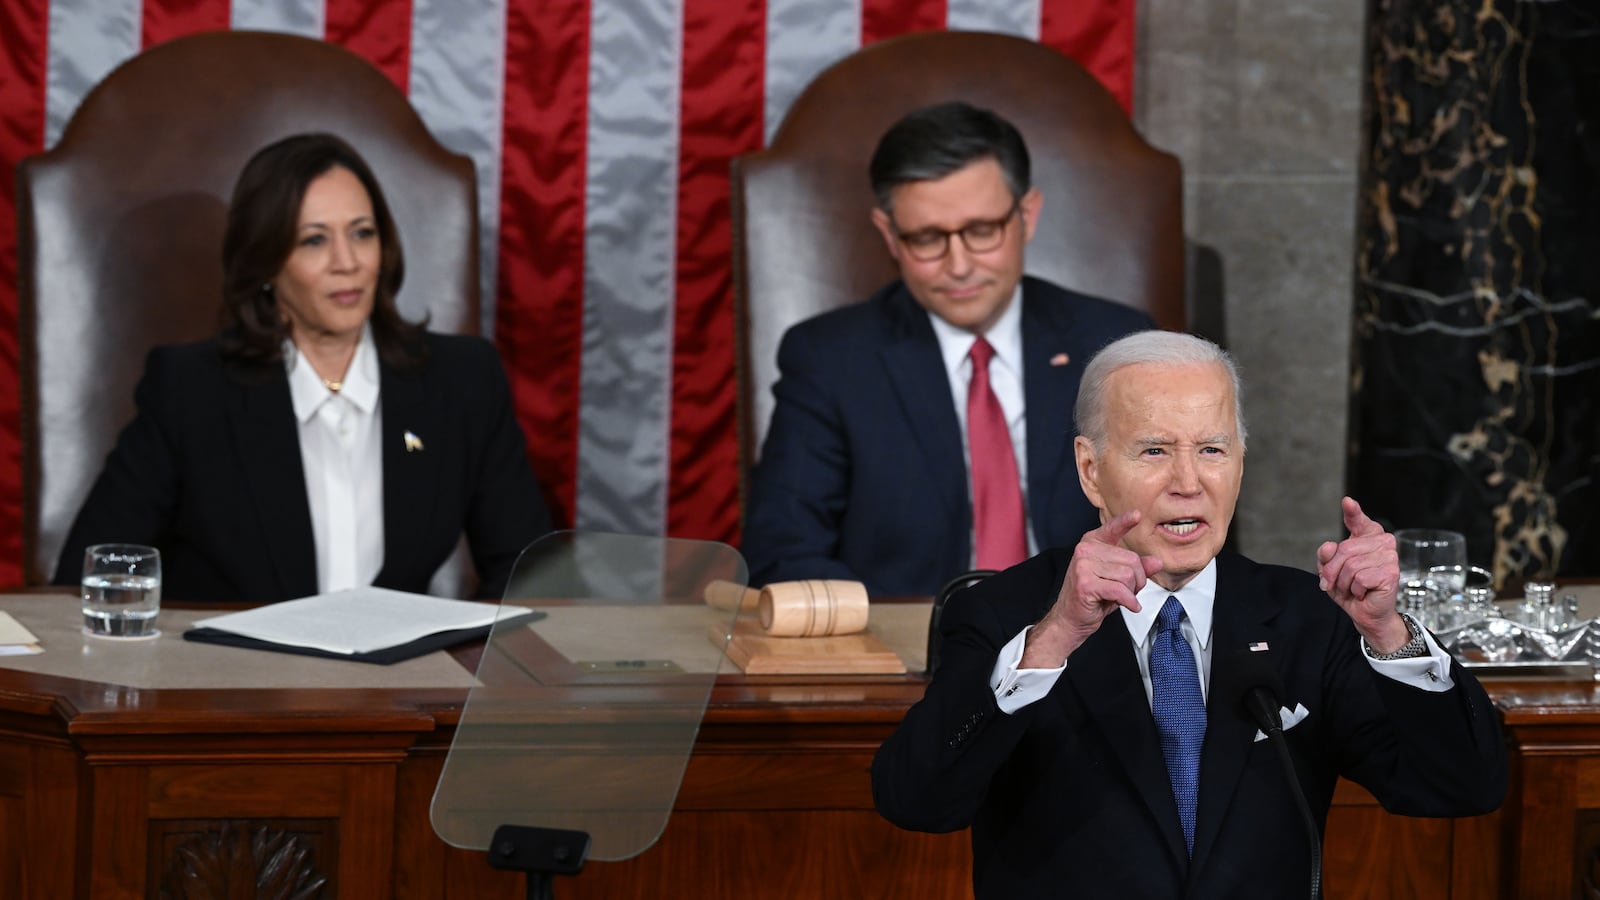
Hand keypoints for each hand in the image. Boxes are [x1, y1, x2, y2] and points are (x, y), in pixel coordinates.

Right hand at [1022, 511, 1163, 667]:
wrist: (1070, 618)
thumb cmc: (1093, 597)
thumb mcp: (1117, 579)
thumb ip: (1137, 568)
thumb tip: (1156, 562)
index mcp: (1092, 544)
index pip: (1112, 529)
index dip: (1125, 522)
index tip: (1136, 515)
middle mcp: (1085, 551)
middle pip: (1131, 560)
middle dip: (1137, 580)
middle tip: (1127, 591)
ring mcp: (1083, 566)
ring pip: (1127, 575)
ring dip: (1131, 592)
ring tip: (1121, 597)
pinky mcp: (1085, 583)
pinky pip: (1120, 590)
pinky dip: (1129, 601)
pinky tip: (1129, 606)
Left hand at [1316, 496, 1408, 652]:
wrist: (1364, 613)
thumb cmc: (1350, 589)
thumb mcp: (1330, 570)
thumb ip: (1326, 556)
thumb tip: (1329, 546)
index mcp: (1368, 537)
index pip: (1358, 520)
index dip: (1352, 512)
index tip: (1347, 502)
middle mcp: (1382, 542)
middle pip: (1344, 550)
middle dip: (1333, 571)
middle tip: (1335, 584)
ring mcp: (1389, 556)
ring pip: (1351, 566)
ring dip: (1344, 583)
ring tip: (1352, 589)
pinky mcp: (1391, 573)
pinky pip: (1360, 579)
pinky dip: (1355, 590)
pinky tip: (1364, 593)